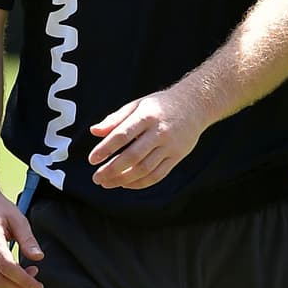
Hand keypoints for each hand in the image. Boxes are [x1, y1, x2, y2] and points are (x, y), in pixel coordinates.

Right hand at [0, 188, 43, 287]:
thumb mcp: (17, 218)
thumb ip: (28, 239)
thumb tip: (39, 258)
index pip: (7, 267)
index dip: (24, 280)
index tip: (38, 286)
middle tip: (36, 287)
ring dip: (11, 287)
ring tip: (29, 278)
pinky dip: (2, 283)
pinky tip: (16, 276)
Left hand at [88, 88, 204, 190]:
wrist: (195, 105)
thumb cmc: (162, 105)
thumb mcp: (138, 104)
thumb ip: (115, 119)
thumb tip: (94, 131)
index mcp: (147, 116)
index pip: (122, 135)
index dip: (105, 149)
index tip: (92, 159)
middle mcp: (159, 132)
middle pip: (133, 156)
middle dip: (112, 169)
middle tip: (97, 177)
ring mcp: (170, 146)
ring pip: (144, 169)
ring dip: (123, 179)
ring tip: (108, 183)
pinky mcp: (177, 157)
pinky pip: (158, 175)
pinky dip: (140, 183)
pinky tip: (126, 183)